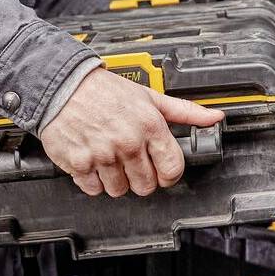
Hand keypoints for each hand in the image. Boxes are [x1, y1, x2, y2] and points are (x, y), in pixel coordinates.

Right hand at [37, 69, 225, 197]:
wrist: (62, 85)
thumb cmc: (104, 89)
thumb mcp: (148, 95)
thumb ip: (183, 111)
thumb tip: (213, 117)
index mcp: (149, 126)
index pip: (172, 169)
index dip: (169, 174)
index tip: (161, 170)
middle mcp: (127, 142)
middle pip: (146, 186)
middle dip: (141, 178)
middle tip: (131, 162)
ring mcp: (102, 155)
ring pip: (119, 190)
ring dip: (115, 180)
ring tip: (110, 160)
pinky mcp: (79, 163)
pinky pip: (93, 189)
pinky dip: (93, 181)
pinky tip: (93, 162)